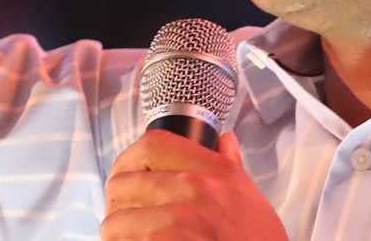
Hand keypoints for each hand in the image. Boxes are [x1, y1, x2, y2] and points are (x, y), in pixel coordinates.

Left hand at [102, 128, 287, 239]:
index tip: (126, 170)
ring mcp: (176, 222)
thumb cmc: (256, 238)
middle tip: (125, 211)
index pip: (152, 144)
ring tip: (130, 237)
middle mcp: (193, 189)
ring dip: (118, 232)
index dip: (129, 156)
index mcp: (213, 170)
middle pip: (123, 182)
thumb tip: (225, 140)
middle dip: (118, 200)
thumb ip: (230, 163)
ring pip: (114, 221)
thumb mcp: (248, 194)